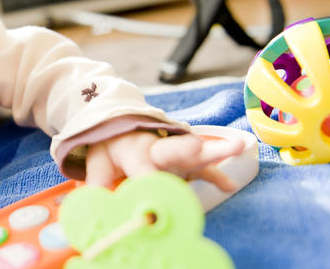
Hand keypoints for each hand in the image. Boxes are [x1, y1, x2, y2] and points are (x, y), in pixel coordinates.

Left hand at [85, 130, 244, 191]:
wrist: (121, 131)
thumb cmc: (111, 150)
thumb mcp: (98, 161)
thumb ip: (97, 180)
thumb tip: (94, 199)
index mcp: (135, 150)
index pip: (142, 168)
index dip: (147, 181)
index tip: (151, 198)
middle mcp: (158, 150)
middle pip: (172, 149)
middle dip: (185, 150)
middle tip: (196, 147)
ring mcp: (176, 155)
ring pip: (196, 153)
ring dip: (214, 153)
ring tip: (235, 147)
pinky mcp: (186, 161)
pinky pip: (204, 168)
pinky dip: (217, 176)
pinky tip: (229, 186)